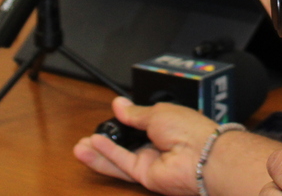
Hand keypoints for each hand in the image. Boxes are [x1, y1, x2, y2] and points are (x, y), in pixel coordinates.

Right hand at [75, 97, 277, 195]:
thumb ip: (134, 113)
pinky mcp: (145, 176)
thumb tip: (119, 104)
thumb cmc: (190, 129)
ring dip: (99, 152)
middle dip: (105, 141)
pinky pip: (122, 164)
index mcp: (164, 124)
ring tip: (80, 146)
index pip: (138, 123)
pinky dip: (108, 155)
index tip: (109, 114)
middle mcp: (156, 144)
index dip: (123, 120)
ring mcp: (150, 161)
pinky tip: (94, 146)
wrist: (201, 154)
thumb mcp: (157, 112)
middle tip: (87, 137)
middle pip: (125, 144)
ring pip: (119, 158)